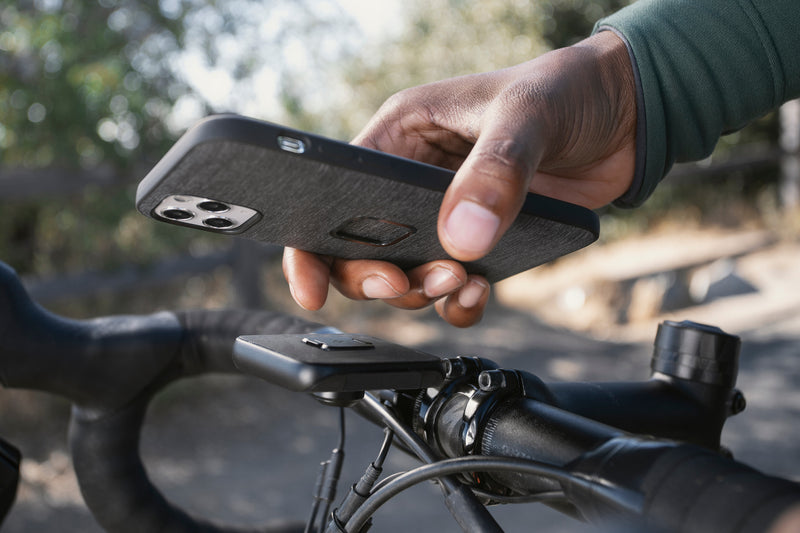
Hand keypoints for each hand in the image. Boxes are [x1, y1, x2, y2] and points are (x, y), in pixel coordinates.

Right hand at [284, 30, 636, 326]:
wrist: (625, 115)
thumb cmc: (565, 90)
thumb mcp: (526, 117)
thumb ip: (494, 173)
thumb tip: (461, 239)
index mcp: (400, 136)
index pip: (332, 193)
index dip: (311, 245)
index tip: (312, 287)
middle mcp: (412, 180)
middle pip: (361, 248)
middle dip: (378, 277)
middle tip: (409, 284)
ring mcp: (445, 215)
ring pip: (406, 274)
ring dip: (424, 291)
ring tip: (459, 281)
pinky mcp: (480, 240)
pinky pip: (452, 288)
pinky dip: (458, 304)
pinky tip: (479, 292)